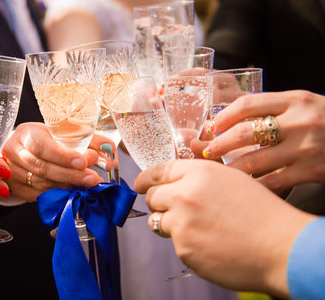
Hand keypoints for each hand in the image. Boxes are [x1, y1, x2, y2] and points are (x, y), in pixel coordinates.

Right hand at [1, 122, 105, 201]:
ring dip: (67, 186)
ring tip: (87, 184)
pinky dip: (57, 194)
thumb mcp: (64, 132)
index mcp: (25, 133)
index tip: (83, 161)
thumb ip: (88, 139)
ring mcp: (12, 173)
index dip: (63, 156)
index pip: (42, 146)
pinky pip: (38, 196)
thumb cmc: (47, 138)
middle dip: (71, 175)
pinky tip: (72, 191)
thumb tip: (110, 149)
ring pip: (41, 184)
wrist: (24, 149)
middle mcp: (15, 153)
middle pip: (43, 168)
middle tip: (93, 178)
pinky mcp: (16, 189)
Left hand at [134, 159, 314, 297]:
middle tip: (174, 209)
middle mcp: (183, 195)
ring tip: (199, 228)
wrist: (280, 247)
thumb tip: (176, 175)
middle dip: (159, 202)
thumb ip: (199, 175)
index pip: (158, 171)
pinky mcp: (183, 249)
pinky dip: (187, 244)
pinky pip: (175, 244)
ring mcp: (181, 223)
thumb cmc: (262, 212)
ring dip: (170, 224)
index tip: (139, 184)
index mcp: (198, 172)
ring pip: (159, 221)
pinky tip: (209, 244)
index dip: (145, 178)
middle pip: (152, 197)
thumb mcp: (232, 178)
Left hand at [201, 90, 324, 193]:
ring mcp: (306, 148)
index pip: (247, 105)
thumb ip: (271, 108)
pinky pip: (272, 182)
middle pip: (244, 134)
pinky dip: (252, 186)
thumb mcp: (303, 104)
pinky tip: (240, 188)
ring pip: (254, 162)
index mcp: (294, 100)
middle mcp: (299, 122)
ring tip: (214, 173)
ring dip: (228, 169)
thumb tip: (226, 117)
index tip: (208, 128)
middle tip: (202, 152)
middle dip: (217, 145)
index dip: (222, 118)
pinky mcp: (312, 171)